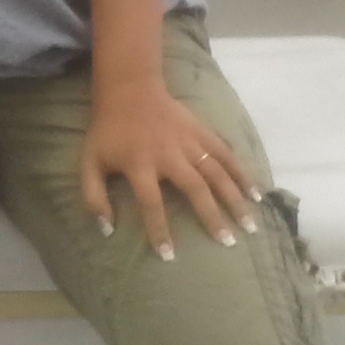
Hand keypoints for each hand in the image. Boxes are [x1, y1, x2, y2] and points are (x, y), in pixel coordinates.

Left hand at [78, 76, 259, 257]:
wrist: (129, 89)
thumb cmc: (108, 131)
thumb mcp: (89, 162)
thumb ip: (93, 196)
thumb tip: (106, 229)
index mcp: (139, 163)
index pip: (151, 202)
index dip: (159, 230)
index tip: (169, 255)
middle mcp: (168, 154)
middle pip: (195, 187)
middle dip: (212, 216)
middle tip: (227, 242)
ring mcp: (188, 141)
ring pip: (216, 172)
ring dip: (234, 198)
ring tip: (249, 225)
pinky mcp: (202, 131)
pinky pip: (226, 153)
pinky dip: (242, 172)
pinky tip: (255, 193)